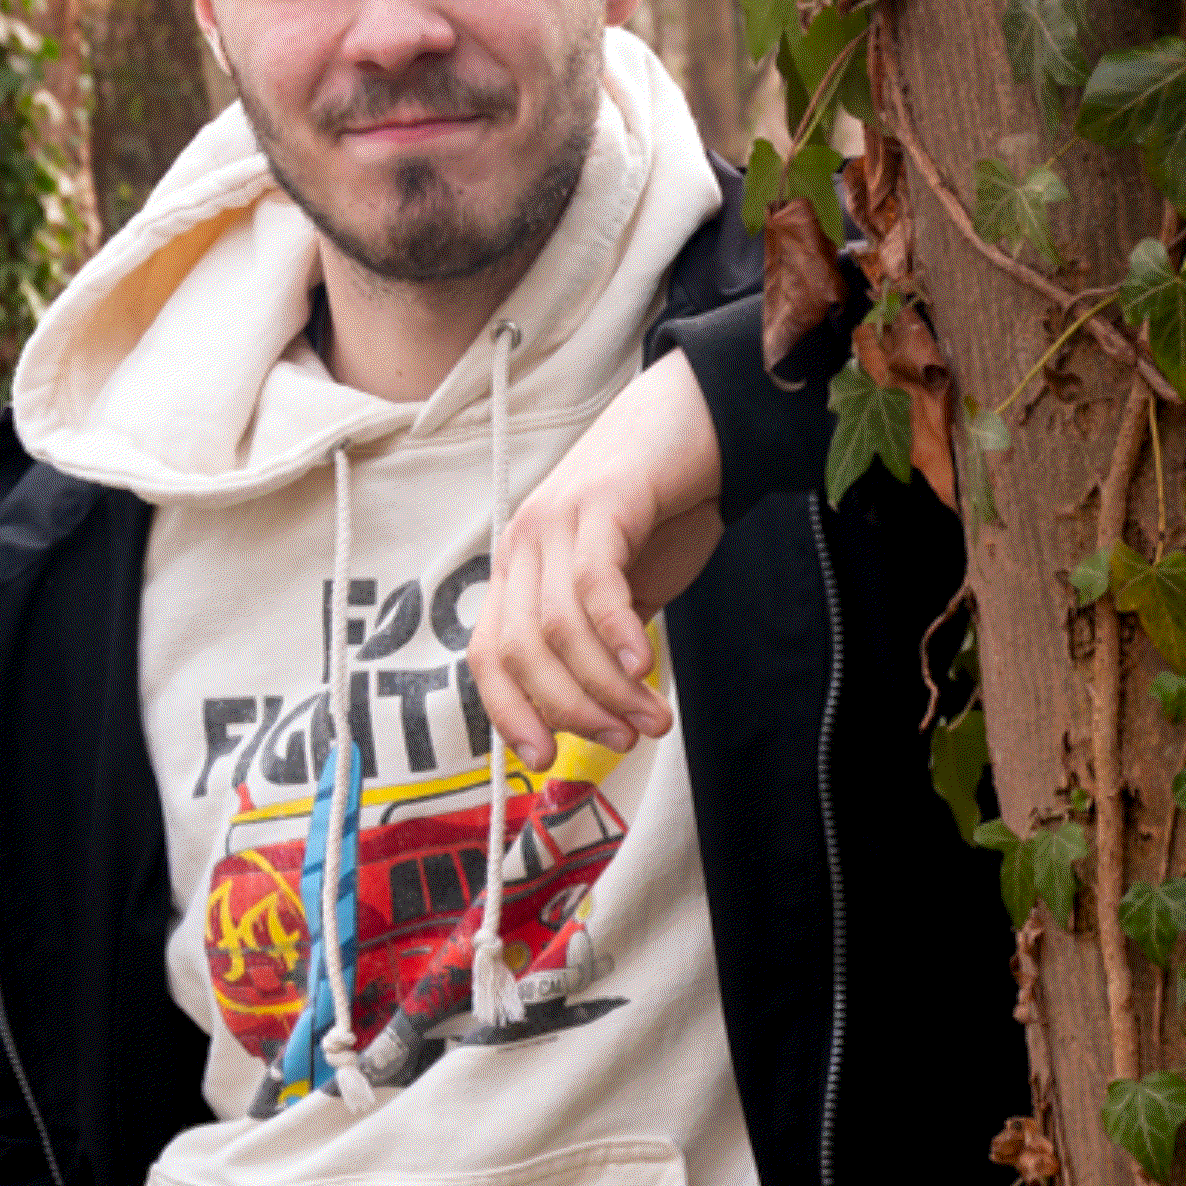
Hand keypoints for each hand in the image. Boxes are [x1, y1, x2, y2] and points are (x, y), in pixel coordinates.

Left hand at [468, 348, 724, 769]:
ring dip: (605, 687)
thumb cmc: (661, 511)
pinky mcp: (600, 500)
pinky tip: (645, 666)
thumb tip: (598, 720)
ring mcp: (555, 518)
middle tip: (622, 740)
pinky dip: (616, 634)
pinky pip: (594, 582)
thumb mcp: (623, 589)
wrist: (697, 423)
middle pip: (520, 650)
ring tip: (651, 717)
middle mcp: (523, 542)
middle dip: (570, 710)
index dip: (510, 714)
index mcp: (518, 569)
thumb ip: (601, 644)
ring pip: (558, 627)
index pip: (487, 656)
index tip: (545, 762)